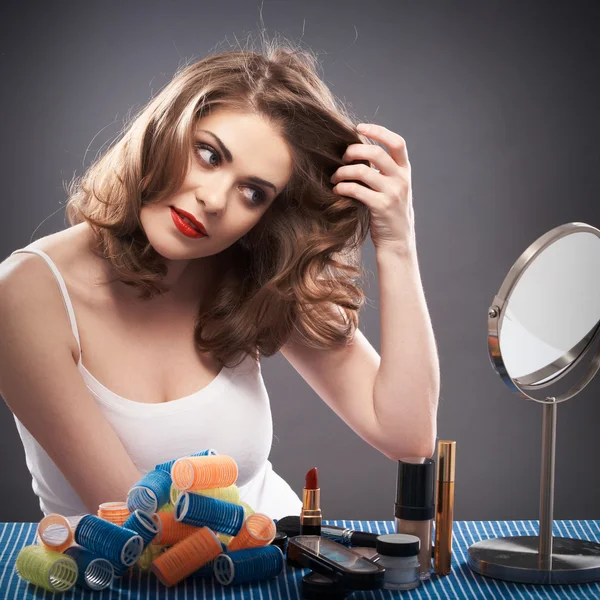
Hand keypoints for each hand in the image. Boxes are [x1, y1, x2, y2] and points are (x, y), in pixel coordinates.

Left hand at [330, 123, 414, 253]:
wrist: (397, 242)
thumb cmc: (389, 212)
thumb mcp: (393, 188)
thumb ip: (383, 171)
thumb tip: (358, 150)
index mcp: (405, 171)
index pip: (397, 142)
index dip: (378, 131)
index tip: (359, 127)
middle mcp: (401, 179)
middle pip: (376, 152)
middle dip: (354, 150)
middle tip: (341, 157)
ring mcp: (393, 193)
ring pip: (363, 171)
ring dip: (343, 171)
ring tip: (334, 178)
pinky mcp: (381, 207)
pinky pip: (356, 190)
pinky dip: (342, 188)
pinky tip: (336, 190)